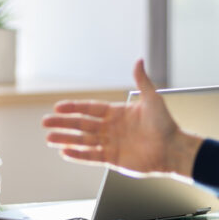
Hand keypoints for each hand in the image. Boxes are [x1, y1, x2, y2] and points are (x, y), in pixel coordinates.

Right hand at [42, 60, 202, 177]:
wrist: (173, 149)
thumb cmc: (165, 124)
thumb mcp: (152, 99)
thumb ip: (141, 81)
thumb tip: (139, 60)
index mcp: (117, 113)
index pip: (90, 109)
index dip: (74, 108)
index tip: (58, 107)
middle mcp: (111, 128)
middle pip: (81, 125)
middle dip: (63, 124)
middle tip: (45, 123)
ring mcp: (110, 144)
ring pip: (83, 141)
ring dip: (66, 139)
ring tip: (49, 139)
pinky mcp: (113, 159)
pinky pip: (92, 156)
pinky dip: (78, 155)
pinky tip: (65, 152)